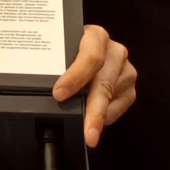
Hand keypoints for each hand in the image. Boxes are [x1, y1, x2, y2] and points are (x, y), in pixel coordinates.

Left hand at [54, 24, 137, 146]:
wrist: (85, 44)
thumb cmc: (70, 47)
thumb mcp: (61, 47)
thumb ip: (52, 62)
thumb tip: (40, 84)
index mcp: (96, 36)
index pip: (90, 57)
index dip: (75, 77)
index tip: (59, 94)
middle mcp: (114, 51)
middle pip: (104, 84)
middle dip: (95, 111)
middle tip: (88, 133)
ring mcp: (125, 69)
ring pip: (112, 96)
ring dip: (99, 116)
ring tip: (89, 132)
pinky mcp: (129, 86)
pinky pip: (120, 105)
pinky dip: (108, 116)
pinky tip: (97, 122)